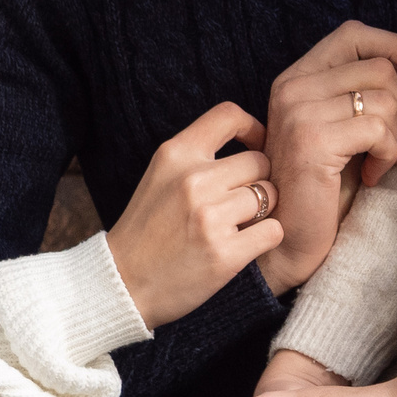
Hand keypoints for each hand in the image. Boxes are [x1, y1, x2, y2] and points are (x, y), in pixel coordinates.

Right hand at [105, 102, 282, 327]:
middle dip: (258, 180)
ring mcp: (210, 217)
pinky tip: (245, 244)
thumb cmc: (147, 229)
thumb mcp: (160, 175)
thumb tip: (255, 144)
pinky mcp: (225, 253)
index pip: (229, 115)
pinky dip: (266, 237)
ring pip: (271, 195)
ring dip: (263, 211)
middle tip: (241, 201)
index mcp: (175, 154)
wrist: (122, 282)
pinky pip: (274, 230)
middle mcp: (194, 179)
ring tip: (238, 225)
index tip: (256, 145)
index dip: (253, 128)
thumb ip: (198, 156)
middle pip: (260, 161)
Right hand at [258, 22, 396, 294]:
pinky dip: (388, 155)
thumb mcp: (339, 129)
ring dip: (396, 136)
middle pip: (379, 68)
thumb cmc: (321, 188)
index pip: (352, 35)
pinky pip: (377, 129)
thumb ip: (358, 95)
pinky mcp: (312, 140)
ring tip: (379, 164)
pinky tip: (372, 176)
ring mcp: (299, 111)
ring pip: (384, 98)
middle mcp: (292, 87)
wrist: (288, 240)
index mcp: (296, 78)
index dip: (394, 45)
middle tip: (391, 147)